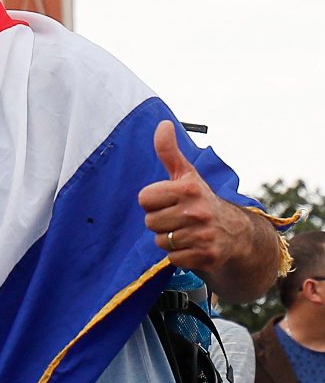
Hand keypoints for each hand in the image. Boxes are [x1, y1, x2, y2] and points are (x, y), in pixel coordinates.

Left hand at [138, 121, 243, 274]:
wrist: (238, 236)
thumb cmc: (203, 202)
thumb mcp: (187, 175)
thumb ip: (169, 152)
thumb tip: (163, 124)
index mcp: (189, 188)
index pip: (144, 198)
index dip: (154, 202)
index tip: (169, 201)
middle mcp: (197, 211)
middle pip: (150, 222)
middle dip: (161, 222)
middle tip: (179, 219)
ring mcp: (203, 235)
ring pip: (161, 241)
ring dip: (170, 240)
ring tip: (187, 233)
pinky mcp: (207, 257)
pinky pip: (173, 258)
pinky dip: (180, 256)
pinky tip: (193, 247)